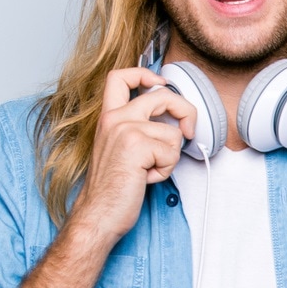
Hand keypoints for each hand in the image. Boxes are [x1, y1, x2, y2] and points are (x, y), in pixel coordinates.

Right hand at [69, 67, 195, 245]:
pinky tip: (146, 178)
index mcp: (109, 116)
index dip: (144, 73)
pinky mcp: (137, 146)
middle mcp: (115, 118)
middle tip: (188, 130)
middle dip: (185, 111)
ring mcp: (125, 130)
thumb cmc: (111, 187)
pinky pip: (172, 151)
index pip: (120, 77)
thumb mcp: (118, 147)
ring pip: (173, 132)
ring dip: (169, 156)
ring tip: (149, 170)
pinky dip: (166, 169)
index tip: (159, 83)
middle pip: (162, 94)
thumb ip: (136, 127)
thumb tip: (171, 118)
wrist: (98, 214)